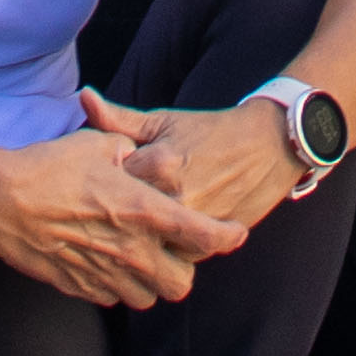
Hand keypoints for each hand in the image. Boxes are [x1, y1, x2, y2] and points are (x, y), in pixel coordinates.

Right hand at [0, 124, 241, 307]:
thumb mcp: (98, 145)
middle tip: (175, 250)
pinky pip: (111, 297)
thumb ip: (132, 152)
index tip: (234, 234)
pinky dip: (116, 285)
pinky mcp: (78, 286)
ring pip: (146, 298)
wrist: (0, 203)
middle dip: (184, 270)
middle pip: (180, 284)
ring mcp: (103, 274)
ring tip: (140, 257)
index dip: (226, 237)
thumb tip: (144, 156)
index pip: (201, 235)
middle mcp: (129, 250)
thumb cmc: (49, 167)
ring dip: (149, 282)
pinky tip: (106, 261)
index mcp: (142, 211)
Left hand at [87, 88, 300, 234]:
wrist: (270, 145)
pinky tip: (161, 237)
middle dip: (117, 216)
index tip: (104, 182)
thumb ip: (119, 119)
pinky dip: (165, 250)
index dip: (104, 185)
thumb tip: (85, 97)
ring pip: (148, 245)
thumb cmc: (211, 131)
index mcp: (158, 164)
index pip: (109, 185)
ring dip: (140, 239)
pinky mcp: (210, 243)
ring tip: (134, 227)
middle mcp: (174, 197)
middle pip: (126, 221)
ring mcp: (194, 224)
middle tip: (116, 208)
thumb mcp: (164, 121)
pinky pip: (173, 257)